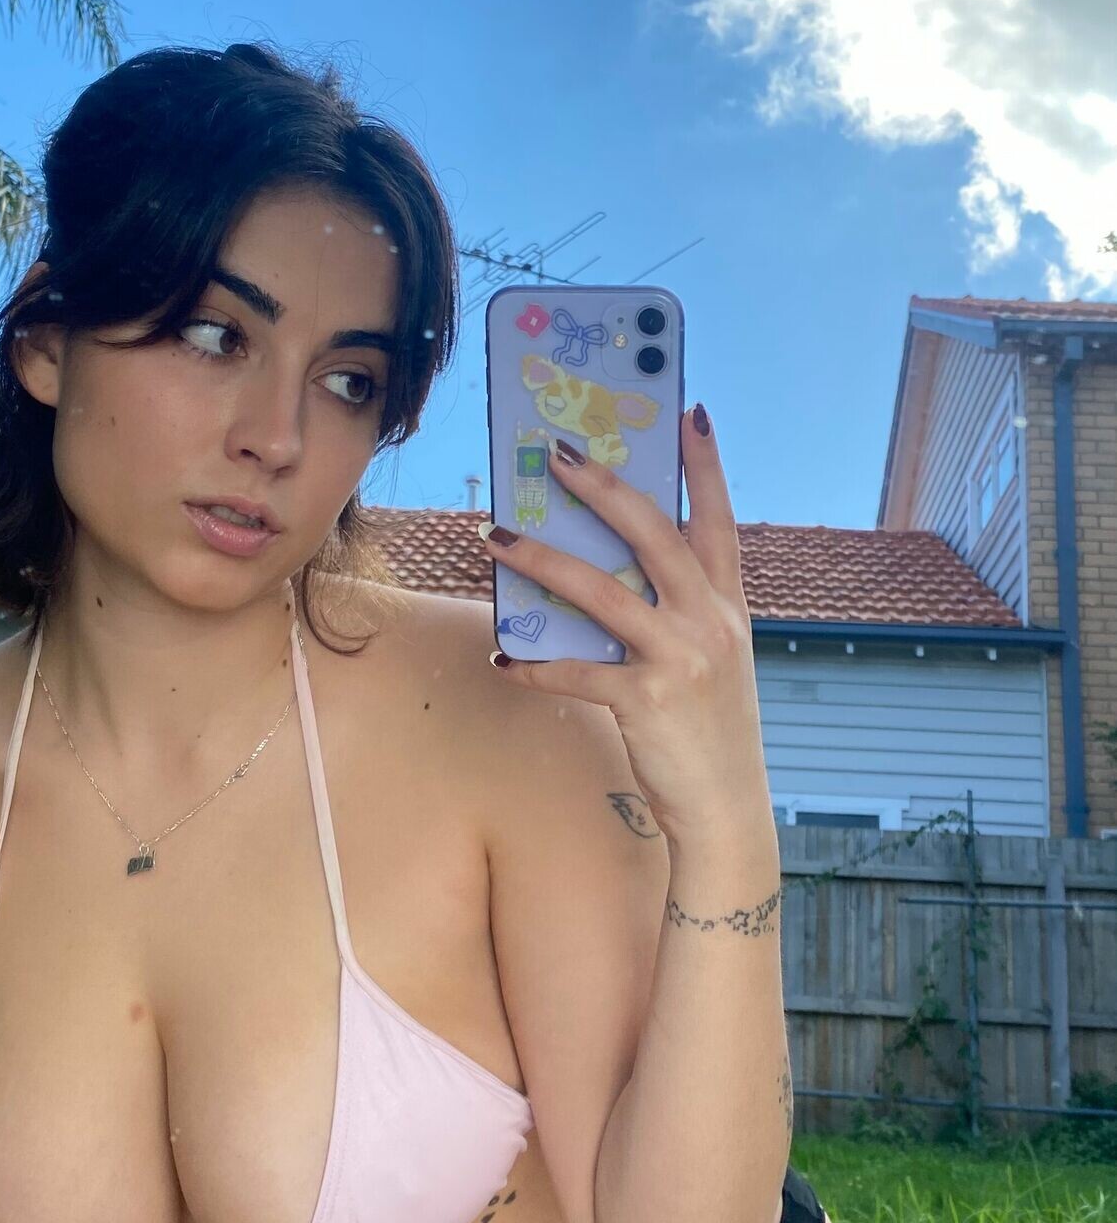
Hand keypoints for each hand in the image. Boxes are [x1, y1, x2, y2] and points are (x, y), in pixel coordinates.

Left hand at [479, 405, 771, 844]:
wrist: (726, 811)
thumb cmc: (707, 731)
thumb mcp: (709, 660)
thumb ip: (672, 614)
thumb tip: (603, 574)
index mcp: (728, 606)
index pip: (719, 519)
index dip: (706, 465)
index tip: (691, 411)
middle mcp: (710, 621)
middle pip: (653, 534)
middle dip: (603, 486)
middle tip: (556, 453)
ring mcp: (682, 658)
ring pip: (601, 592)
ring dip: (540, 559)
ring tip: (493, 537)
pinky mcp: (647, 701)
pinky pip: (576, 671)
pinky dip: (533, 666)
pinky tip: (501, 662)